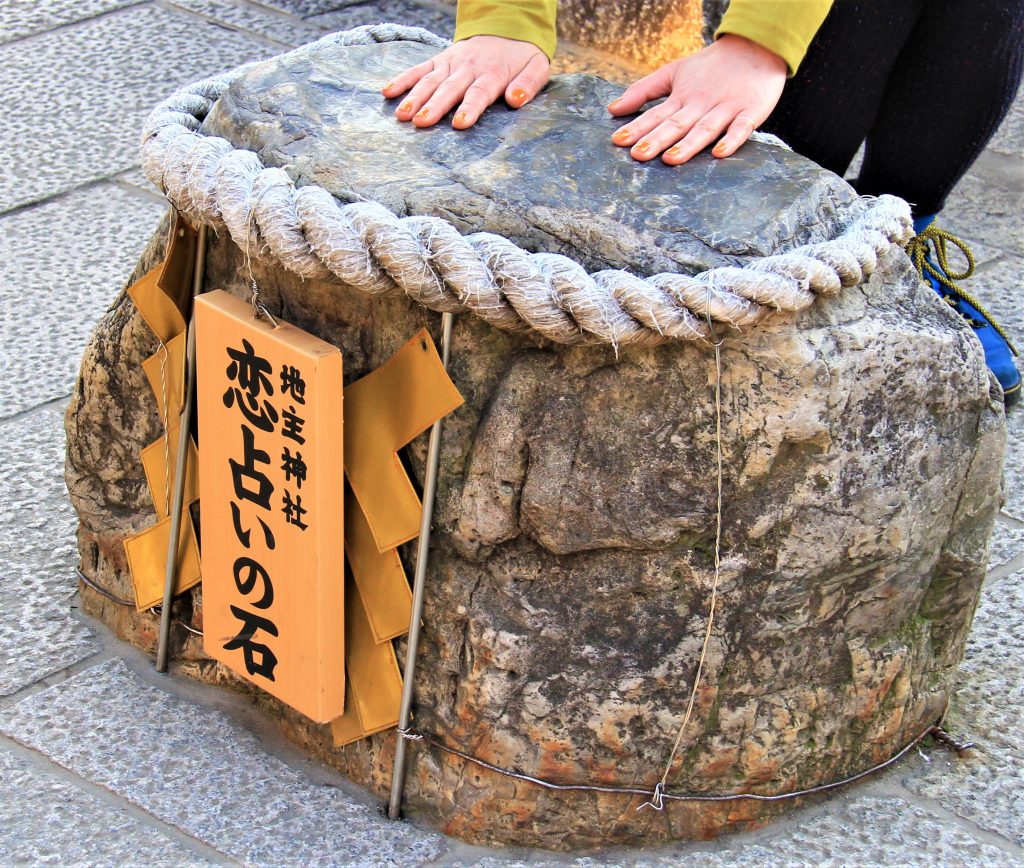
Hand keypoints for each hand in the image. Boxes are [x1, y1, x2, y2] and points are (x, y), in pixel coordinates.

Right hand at [382, 35, 549, 128]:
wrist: (507, 28)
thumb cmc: (522, 57)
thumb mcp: (537, 68)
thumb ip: (528, 85)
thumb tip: (516, 100)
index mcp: (493, 73)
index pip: (479, 93)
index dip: (469, 108)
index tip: (459, 124)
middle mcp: (469, 68)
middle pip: (450, 89)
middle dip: (436, 106)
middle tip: (421, 123)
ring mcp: (451, 63)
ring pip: (431, 80)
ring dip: (415, 97)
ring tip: (402, 115)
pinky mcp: (439, 60)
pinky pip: (419, 69)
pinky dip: (403, 79)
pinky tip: (388, 93)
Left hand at [608, 34, 786, 164]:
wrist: (755, 47)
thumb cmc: (710, 67)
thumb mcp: (674, 72)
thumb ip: (643, 91)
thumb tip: (612, 109)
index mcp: (682, 97)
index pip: (656, 115)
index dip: (637, 127)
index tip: (618, 141)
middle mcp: (701, 103)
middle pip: (677, 124)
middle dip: (657, 139)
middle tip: (638, 155)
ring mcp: (726, 108)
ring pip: (705, 128)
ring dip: (689, 144)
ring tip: (671, 159)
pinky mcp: (750, 111)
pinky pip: (741, 128)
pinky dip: (732, 140)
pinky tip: (719, 153)